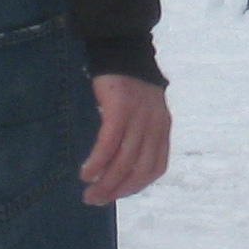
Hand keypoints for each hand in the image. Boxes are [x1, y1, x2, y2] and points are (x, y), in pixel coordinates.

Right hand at [81, 73, 170, 204]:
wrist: (123, 48)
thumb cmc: (128, 85)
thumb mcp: (144, 111)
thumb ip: (139, 136)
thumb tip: (119, 170)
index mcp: (162, 126)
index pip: (156, 167)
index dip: (136, 186)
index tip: (117, 195)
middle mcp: (155, 124)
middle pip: (139, 169)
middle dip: (117, 191)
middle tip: (96, 200)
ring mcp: (138, 116)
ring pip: (123, 161)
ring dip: (105, 183)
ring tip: (89, 193)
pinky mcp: (120, 108)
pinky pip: (109, 143)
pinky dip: (97, 163)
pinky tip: (86, 172)